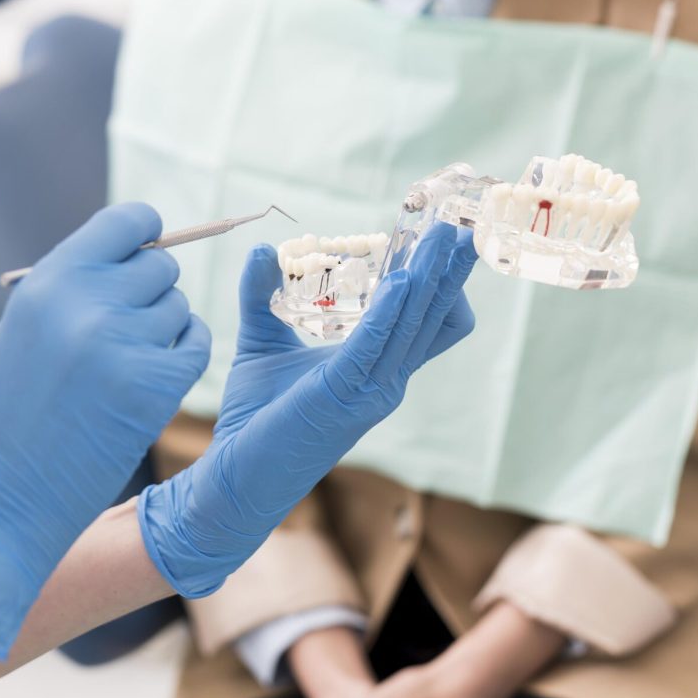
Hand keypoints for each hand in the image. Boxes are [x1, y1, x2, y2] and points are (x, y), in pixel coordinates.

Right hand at [0, 203, 209, 658]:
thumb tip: (130, 254)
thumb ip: (72, 288)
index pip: (126, 221)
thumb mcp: (22, 329)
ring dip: (164, 327)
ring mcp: (127, 346)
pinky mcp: (157, 388)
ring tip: (126, 361)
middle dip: (150, 290)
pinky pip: (197, 343)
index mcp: (51, 281)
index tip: (145, 247)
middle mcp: (91, 304)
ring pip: (179, 306)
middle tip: (126, 325)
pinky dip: (184, 352)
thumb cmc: (2, 415)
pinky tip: (157, 372)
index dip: (143, 232)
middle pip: (161, 266)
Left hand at [139, 221, 476, 597]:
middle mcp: (385, 379)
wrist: (233, 475)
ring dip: (429, 277)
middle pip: (434, 315)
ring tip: (442, 236)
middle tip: (464, 221)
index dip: (444, 282)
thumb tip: (265, 247)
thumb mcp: (262, 340)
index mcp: (375, 367)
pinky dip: (390, 311)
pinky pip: (374, 346)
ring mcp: (370, 390)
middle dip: (450, 268)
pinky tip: (400, 279)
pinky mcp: (342, 396)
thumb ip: (261, 293)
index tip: (443, 238)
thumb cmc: (255, 416)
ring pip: (414, 324)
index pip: (430, 322)